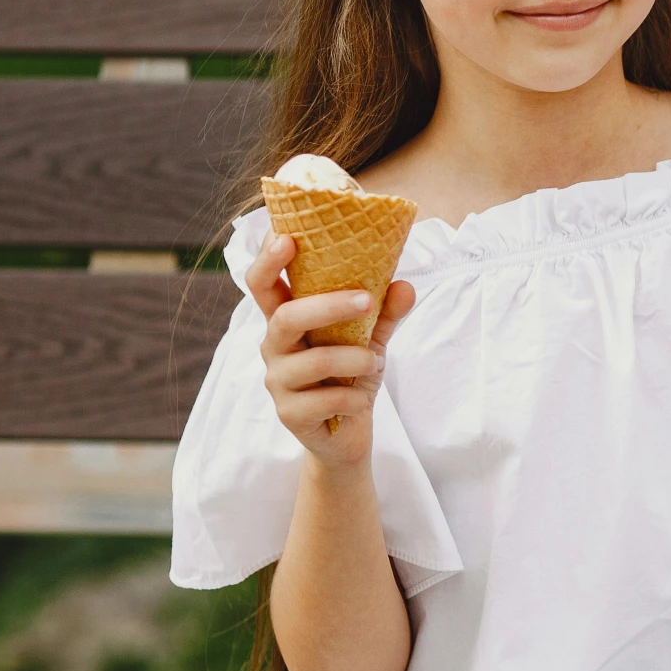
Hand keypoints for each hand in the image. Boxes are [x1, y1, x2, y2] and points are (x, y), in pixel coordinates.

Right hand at [249, 233, 415, 467]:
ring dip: (353, 358)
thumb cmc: (350, 375)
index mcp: (286, 320)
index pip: (264, 284)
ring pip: (311, 361)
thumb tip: (405, 285)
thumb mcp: (370, 340)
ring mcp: (278, 382)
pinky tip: (360, 398)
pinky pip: (325, 399)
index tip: (288, 236)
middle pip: (284, 317)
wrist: (346, 434)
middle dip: (326, 305)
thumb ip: (384, 313)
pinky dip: (352, 395)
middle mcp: (274, 346)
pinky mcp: (290, 414)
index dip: (268, 259)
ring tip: (376, 360)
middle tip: (367, 299)